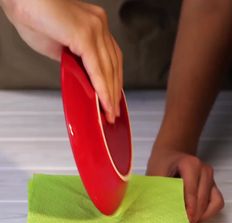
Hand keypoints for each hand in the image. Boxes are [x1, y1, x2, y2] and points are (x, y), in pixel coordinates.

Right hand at [0, 0, 122, 122]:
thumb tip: (80, 78)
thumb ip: (73, 62)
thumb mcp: (59, 48)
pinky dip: (102, 89)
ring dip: (109, 94)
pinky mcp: (85, 35)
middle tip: (113, 112)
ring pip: (109, 69)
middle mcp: (98, 24)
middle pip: (114, 64)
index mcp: (94, 25)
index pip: (111, 58)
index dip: (113, 82)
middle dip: (114, 92)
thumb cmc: (33, 17)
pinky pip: (97, 68)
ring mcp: (94, 28)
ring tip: (109, 112)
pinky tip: (103, 102)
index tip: (112, 99)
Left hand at [146, 147, 223, 222]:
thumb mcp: (155, 175)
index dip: (188, 209)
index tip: (184, 222)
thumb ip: (159, 191)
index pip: (191, 192)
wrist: (171, 155)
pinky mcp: (213, 186)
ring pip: (213, 203)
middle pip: (202, 199)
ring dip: (202, 215)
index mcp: (190, 164)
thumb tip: (157, 211)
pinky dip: (208, 212)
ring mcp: (211, 178)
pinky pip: (216, 203)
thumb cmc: (162, 164)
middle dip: (193, 215)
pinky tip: (196, 217)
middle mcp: (204, 170)